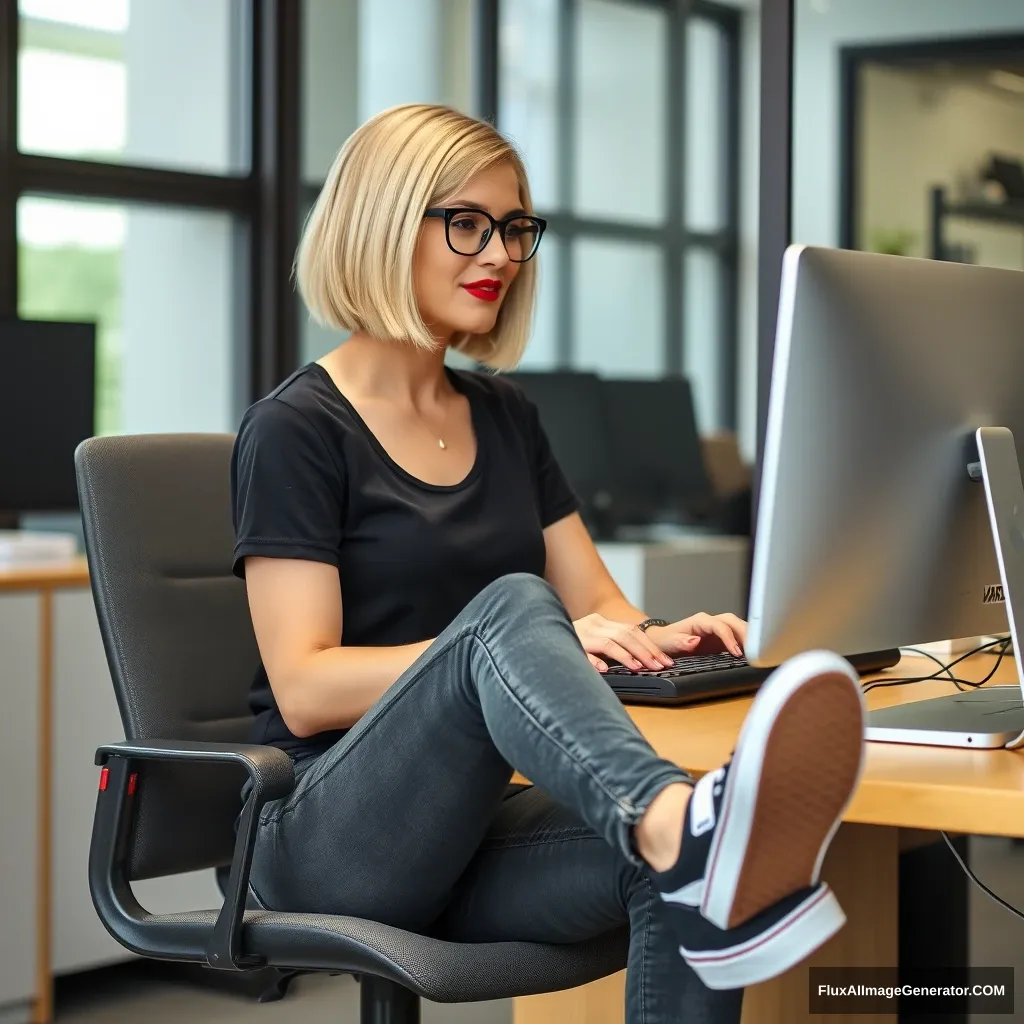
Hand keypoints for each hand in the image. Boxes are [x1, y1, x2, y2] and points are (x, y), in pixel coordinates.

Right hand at [573, 613, 698, 672]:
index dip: (651, 646)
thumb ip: (613, 647)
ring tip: (640, 668)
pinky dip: (594, 660)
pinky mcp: (567, 644)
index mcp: (600, 623)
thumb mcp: (594, 642)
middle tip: (660, 667)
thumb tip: (642, 660)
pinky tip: (604, 670)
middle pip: (626, 635)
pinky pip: (582, 652)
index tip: (665, 661)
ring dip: (627, 656)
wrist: (535, 635)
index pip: (632, 631)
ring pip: (609, 641)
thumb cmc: (569, 646)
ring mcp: (579, 633)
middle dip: (646, 652)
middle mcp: (591, 624)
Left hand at [646, 613, 747, 657]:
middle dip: (746, 634)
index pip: (720, 626)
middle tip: (755, 651)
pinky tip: (753, 654)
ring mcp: (717, 629)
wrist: (664, 641)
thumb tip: (695, 641)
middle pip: (733, 622)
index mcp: (700, 621)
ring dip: (749, 637)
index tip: (737, 652)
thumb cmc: (667, 641)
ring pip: (738, 627)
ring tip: (757, 653)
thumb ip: (682, 642)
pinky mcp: (721, 639)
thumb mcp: (671, 642)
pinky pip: (738, 637)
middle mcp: (711, 622)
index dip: (730, 638)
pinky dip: (746, 643)